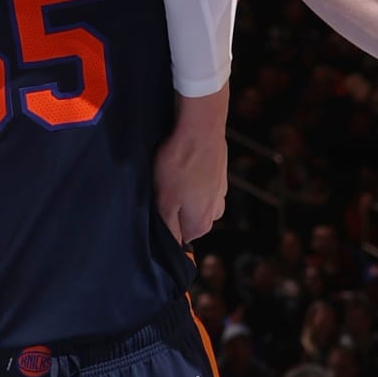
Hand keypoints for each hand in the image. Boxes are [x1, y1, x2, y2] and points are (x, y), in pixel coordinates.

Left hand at [153, 105, 227, 243]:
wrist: (201, 129)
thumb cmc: (179, 166)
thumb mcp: (165, 202)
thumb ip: (170, 228)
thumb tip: (175, 247)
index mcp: (201, 224)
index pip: (180, 238)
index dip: (165, 224)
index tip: (157, 209)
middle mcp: (215, 212)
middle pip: (188, 220)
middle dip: (175, 209)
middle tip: (162, 189)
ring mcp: (220, 193)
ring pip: (195, 202)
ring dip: (183, 192)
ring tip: (172, 175)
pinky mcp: (219, 175)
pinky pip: (201, 185)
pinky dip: (191, 178)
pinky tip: (183, 166)